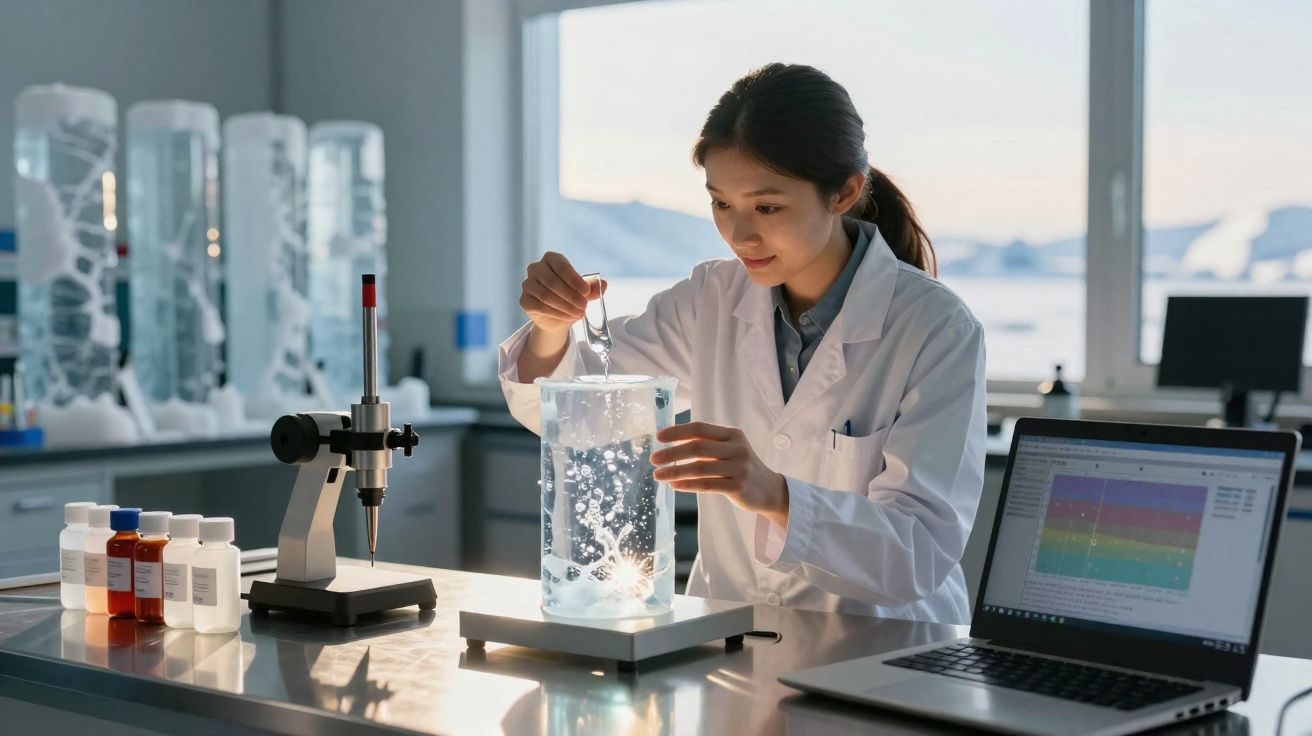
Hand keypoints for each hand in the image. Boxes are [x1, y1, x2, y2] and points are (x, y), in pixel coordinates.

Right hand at [519, 251, 606, 334]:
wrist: (559, 316)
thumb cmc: (572, 297)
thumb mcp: (584, 292)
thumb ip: (593, 287)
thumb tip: (603, 284)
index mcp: (551, 259)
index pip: (561, 266)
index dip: (574, 279)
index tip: (586, 292)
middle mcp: (536, 268)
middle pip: (553, 281)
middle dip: (571, 296)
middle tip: (584, 307)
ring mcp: (528, 284)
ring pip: (546, 295)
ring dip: (565, 306)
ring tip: (579, 313)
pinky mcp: (524, 300)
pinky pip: (540, 307)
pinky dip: (557, 313)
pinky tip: (568, 317)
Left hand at [651, 421, 788, 528]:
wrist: (769, 489)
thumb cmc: (740, 466)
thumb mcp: (728, 449)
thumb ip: (706, 444)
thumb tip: (671, 443)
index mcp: (733, 434)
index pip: (700, 428)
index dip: (678, 431)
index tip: (659, 437)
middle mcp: (737, 448)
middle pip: (698, 448)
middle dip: (672, 453)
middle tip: (653, 459)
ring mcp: (739, 468)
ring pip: (700, 468)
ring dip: (675, 472)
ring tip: (658, 475)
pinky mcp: (738, 487)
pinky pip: (707, 485)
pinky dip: (688, 485)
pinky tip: (674, 486)